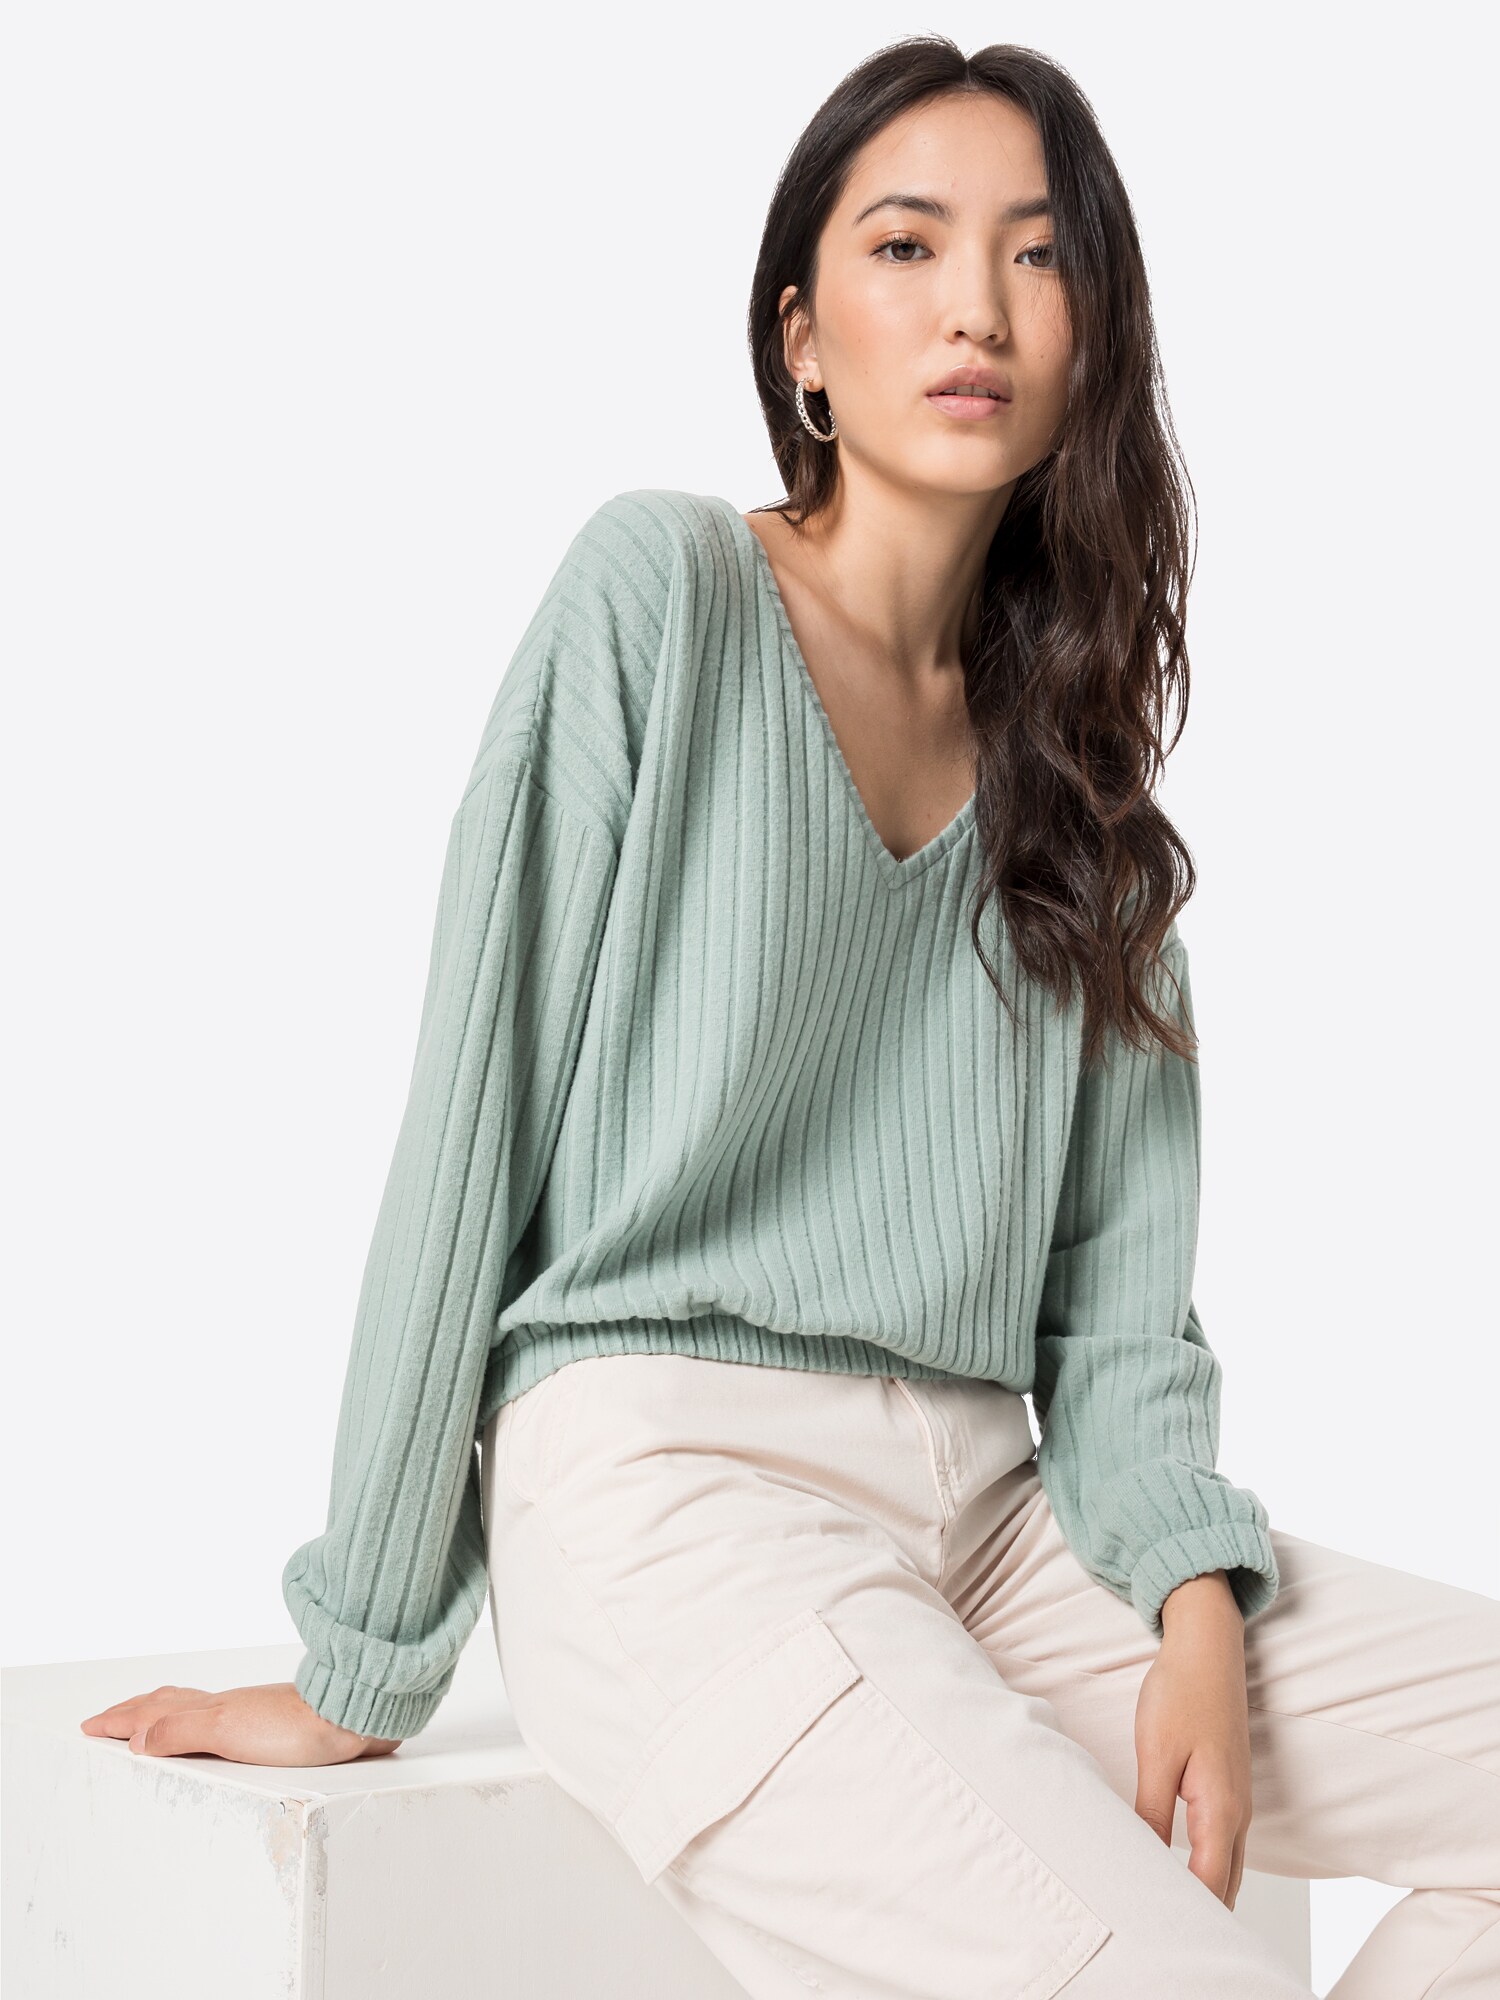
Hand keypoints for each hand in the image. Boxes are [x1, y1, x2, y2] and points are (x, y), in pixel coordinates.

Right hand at [79, 1681, 403, 1767]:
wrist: (355, 1716)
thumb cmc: (297, 1725)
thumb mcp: (230, 1730)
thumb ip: (182, 1731)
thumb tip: (135, 1738)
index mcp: (209, 1709)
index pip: (152, 1714)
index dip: (119, 1721)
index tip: (88, 1726)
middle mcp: (227, 1707)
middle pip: (169, 1704)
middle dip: (134, 1712)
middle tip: (106, 1720)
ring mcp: (250, 1713)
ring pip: (194, 1708)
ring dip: (163, 1714)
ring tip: (147, 1721)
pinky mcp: (272, 1725)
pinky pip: (219, 1721)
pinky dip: (198, 1723)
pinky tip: (213, 1731)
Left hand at [1132, 1570, 1250, 1908]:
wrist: (1207, 1649)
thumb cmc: (1182, 1693)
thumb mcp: (1156, 1753)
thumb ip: (1152, 1811)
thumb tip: (1144, 1859)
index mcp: (1221, 1809)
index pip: (1210, 1884)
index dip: (1188, 1916)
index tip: (1160, 1935)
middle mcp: (1237, 1813)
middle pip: (1225, 1886)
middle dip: (1201, 1917)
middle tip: (1162, 1937)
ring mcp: (1237, 1802)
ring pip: (1226, 1868)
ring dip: (1205, 1895)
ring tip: (1168, 1917)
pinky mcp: (1228, 1790)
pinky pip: (1223, 1846)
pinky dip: (1207, 1870)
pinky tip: (1179, 1874)